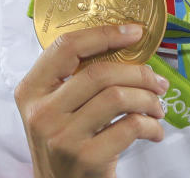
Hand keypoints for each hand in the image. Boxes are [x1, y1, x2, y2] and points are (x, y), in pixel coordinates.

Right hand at [14, 24, 169, 177]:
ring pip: (118, 97)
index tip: (134, 32)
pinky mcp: (85, 157)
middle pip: (99, 72)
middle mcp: (41, 113)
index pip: (66, 47)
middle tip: (158, 82)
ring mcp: (61, 137)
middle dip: (139, 73)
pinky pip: (130, 126)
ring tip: (157, 108)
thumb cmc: (68, 141)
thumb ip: (77, 78)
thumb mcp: (59, 108)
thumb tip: (128, 43)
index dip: (104, 34)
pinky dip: (151, 125)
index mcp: (31, 90)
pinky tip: (154, 131)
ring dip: (148, 99)